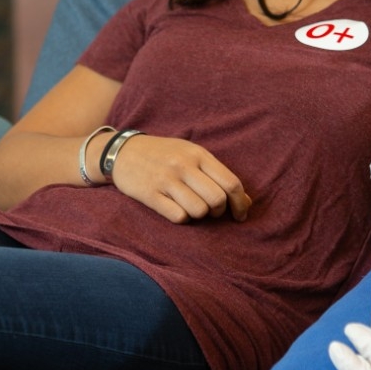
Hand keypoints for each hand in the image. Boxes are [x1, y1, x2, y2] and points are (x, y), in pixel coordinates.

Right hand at [110, 134, 251, 222]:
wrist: (123, 151)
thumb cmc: (165, 155)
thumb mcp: (193, 155)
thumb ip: (218, 175)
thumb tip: (247, 202)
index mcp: (199, 154)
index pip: (231, 183)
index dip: (241, 203)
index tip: (240, 214)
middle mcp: (184, 166)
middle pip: (217, 200)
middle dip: (220, 211)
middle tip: (213, 211)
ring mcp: (166, 180)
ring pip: (199, 210)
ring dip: (200, 215)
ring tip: (193, 208)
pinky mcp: (149, 194)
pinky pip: (177, 216)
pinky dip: (182, 218)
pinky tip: (177, 210)